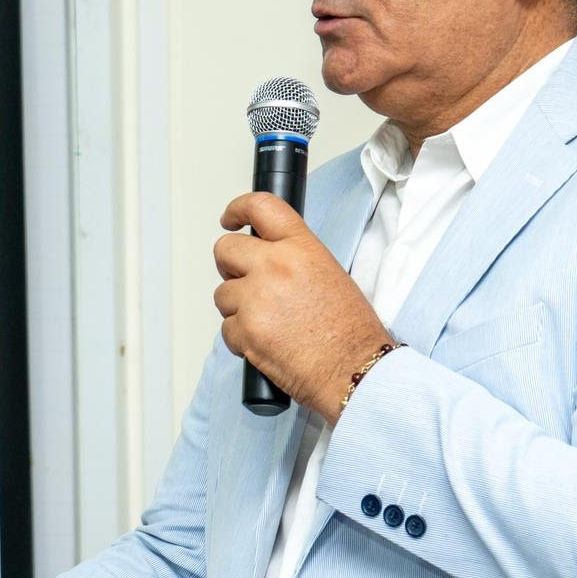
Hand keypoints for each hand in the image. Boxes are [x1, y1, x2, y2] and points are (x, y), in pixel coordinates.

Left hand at [214, 192, 393, 421]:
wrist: (354, 369)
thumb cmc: (351, 330)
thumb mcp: (330, 274)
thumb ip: (294, 259)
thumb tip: (267, 259)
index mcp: (301, 247)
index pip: (261, 207)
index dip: (238, 209)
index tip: (231, 218)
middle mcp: (275, 266)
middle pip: (226, 249)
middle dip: (230, 265)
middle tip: (244, 280)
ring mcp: (256, 298)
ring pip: (222, 293)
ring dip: (237, 307)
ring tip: (269, 321)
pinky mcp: (245, 330)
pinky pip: (226, 328)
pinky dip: (241, 337)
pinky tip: (266, 342)